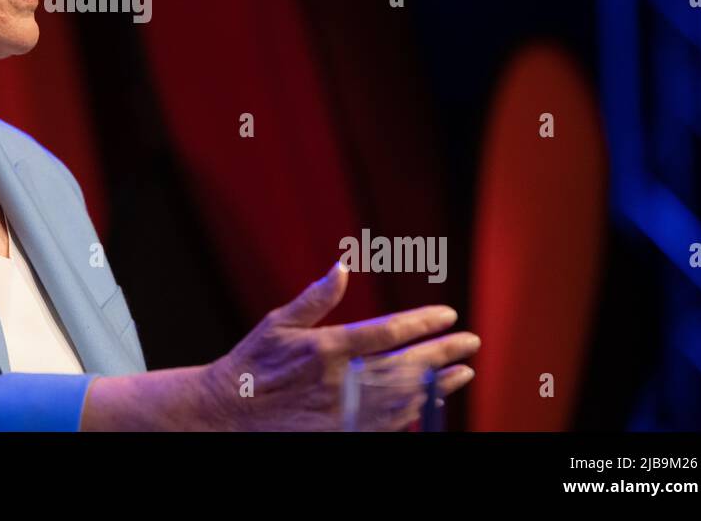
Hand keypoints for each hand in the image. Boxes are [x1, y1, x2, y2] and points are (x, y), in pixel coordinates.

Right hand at [199, 261, 479, 429]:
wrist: (229, 412)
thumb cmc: (253, 361)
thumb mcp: (277, 322)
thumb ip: (315, 298)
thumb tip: (341, 267)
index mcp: (325, 349)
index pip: (387, 333)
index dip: (421, 324)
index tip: (447, 314)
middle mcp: (340, 382)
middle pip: (405, 367)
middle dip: (443, 353)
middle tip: (471, 342)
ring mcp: (343, 412)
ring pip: (405, 398)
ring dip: (438, 385)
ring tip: (463, 372)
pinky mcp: (342, 433)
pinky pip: (389, 423)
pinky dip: (414, 411)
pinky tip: (431, 399)